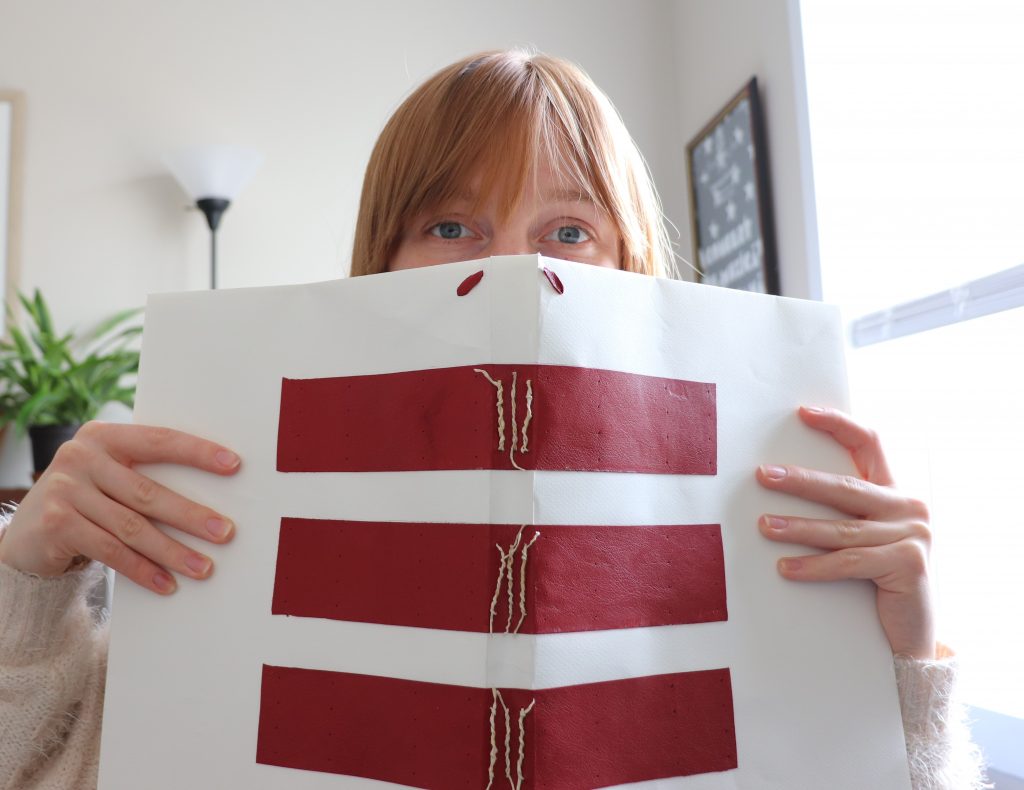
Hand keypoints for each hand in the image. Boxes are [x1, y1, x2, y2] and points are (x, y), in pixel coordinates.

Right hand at [0, 421, 240, 594]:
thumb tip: (214, 497)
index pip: (159, 440)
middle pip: (149, 492)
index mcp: (104, 436)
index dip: (198, 452)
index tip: (234, 465)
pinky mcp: (56, 524)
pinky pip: (110, 551)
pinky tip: (167, 584)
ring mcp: (64, 489)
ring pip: (132, 527)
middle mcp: (81, 456)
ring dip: (173, 551)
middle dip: (192, 516)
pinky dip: (142, 570)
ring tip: (204, 567)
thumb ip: (146, 474)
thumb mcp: (111, 476)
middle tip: (226, 533)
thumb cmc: (89, 499)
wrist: (28, 532)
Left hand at [756, 406, 934, 658]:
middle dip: (800, 481)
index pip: (870, 443)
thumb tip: (779, 482)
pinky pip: (850, 563)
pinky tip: (785, 568)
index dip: (838, 424)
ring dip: (798, 528)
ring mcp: (913, 535)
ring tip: (764, 526)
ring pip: (842, 529)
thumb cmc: (875, 579)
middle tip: (763, 476)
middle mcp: (909, 507)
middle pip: (846, 486)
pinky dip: (814, 566)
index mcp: (894, 492)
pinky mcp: (909, 565)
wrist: (910, 634)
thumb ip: (840, 511)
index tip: (802, 412)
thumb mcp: (861, 538)